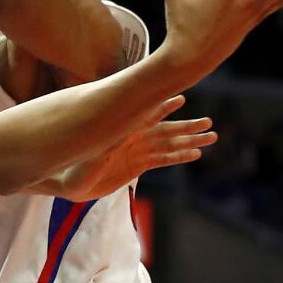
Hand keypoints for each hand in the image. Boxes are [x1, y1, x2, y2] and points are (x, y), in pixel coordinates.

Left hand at [48, 96, 215, 200]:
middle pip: (166, 130)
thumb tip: (117, 139)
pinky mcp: (139, 164)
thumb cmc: (74, 166)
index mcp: (122, 131)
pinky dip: (179, 157)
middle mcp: (133, 137)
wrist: (71, 183)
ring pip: (169, 144)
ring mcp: (138, 150)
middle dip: (187, 127)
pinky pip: (163, 159)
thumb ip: (104, 148)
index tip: (179, 99)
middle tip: (209, 123)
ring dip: (189, 141)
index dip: (161, 108)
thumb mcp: (88, 157)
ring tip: (211, 137)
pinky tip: (195, 154)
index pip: (145, 116)